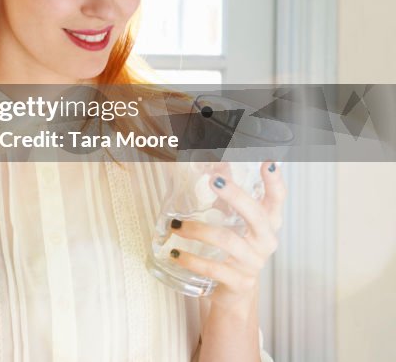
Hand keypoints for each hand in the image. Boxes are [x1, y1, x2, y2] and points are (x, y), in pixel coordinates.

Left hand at [168, 161, 286, 312]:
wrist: (235, 292)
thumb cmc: (234, 249)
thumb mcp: (233, 220)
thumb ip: (225, 192)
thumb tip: (213, 160)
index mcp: (267, 224)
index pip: (277, 200)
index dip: (275, 182)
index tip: (269, 162)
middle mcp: (266, 242)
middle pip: (257, 216)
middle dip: (236, 196)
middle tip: (213, 180)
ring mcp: (254, 263)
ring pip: (228, 241)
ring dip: (198, 230)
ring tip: (175, 225)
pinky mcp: (239, 282)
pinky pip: (215, 268)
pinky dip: (192, 260)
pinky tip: (176, 253)